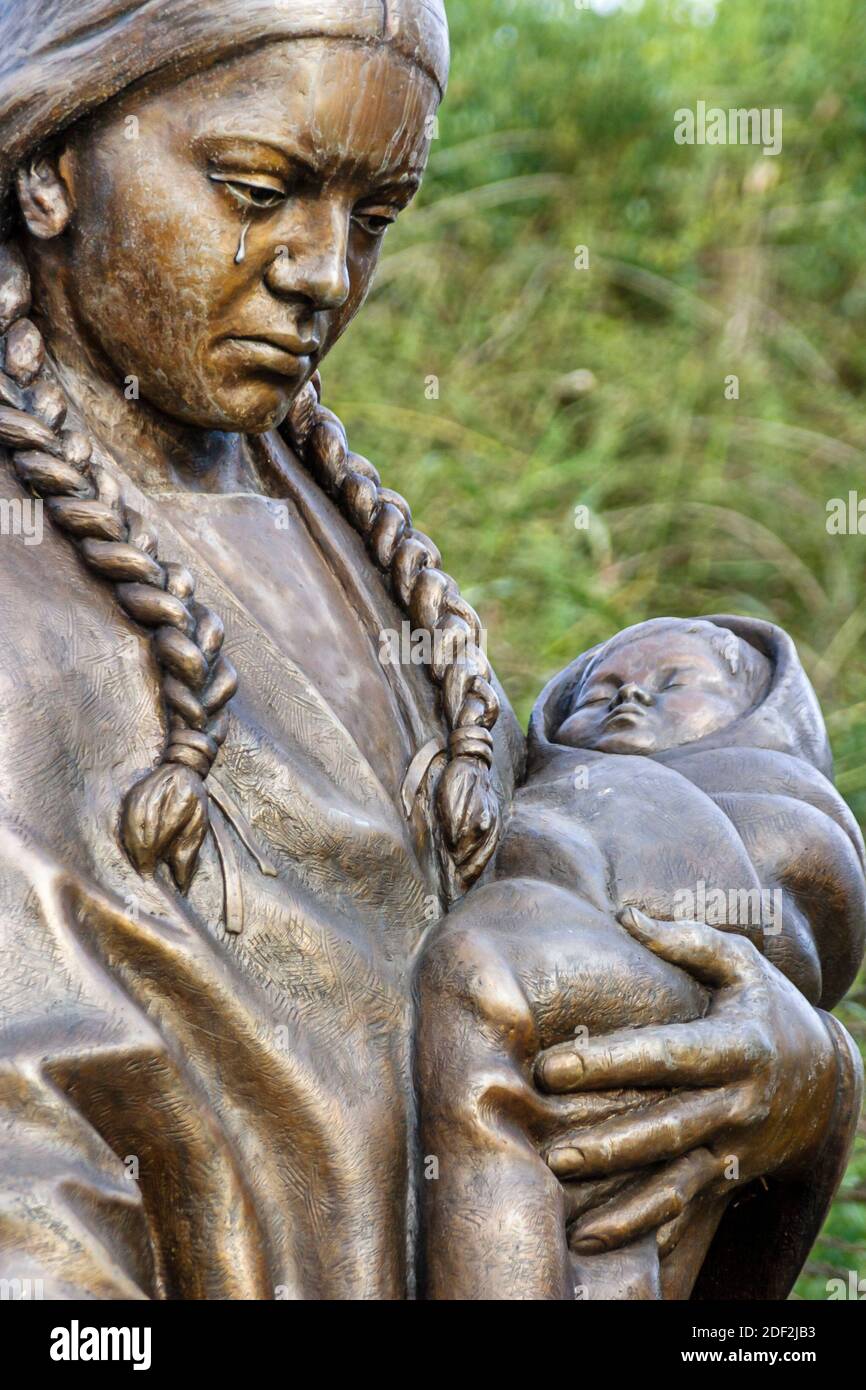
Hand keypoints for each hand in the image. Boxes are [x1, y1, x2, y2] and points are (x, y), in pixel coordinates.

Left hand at [534, 907, 840, 1255]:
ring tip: (576, 1223)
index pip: (666, 1055)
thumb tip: (627, 915)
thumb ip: (687, 942)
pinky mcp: (730, 1177)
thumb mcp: (743, 966)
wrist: (828, 1081)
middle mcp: (737, 1103)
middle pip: (666, 1128)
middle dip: (609, 1144)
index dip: (610, 1062)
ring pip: (677, 1183)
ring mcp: (734, 1147)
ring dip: (627, 1207)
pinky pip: (689, 1211)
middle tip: (551, 1152)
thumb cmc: (768, 1009)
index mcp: (737, 1046)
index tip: (552, 1066)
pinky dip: (651, 1235)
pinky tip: (607, 1249)